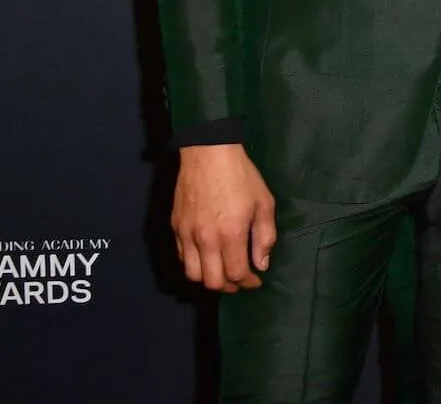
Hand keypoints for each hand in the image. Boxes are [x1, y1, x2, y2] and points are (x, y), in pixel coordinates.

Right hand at [171, 144, 276, 292]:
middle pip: (212, 281)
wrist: (208, 154)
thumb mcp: (264, 203)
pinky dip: (194, 265)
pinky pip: (182, 257)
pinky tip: (206, 259)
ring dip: (208, 280)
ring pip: (193, 274)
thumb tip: (261, 264)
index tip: (255, 281)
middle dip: (229, 287)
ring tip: (222, 275)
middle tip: (239, 282)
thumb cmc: (241, 176)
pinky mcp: (176, 227)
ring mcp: (187, 234)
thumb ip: (264, 237)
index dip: (248, 283)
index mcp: (231, 234)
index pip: (237, 273)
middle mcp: (206, 239)